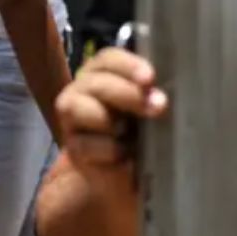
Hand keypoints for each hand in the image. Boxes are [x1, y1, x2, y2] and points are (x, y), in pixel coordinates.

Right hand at [56, 48, 165, 171]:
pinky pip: (85, 143)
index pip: (109, 59)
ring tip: (130, 133)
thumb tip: (163, 95)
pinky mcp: (73, 148)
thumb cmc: (146, 134)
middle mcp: (83, 91)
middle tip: (157, 106)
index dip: (128, 66)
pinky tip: (124, 156)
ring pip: (76, 107)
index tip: (150, 78)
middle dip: (126, 93)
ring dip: (107, 120)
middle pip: (95, 82)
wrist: (131, 176)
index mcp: (105, 75)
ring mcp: (73, 120)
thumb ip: (155, 96)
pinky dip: (108, 149)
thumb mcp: (153, 110)